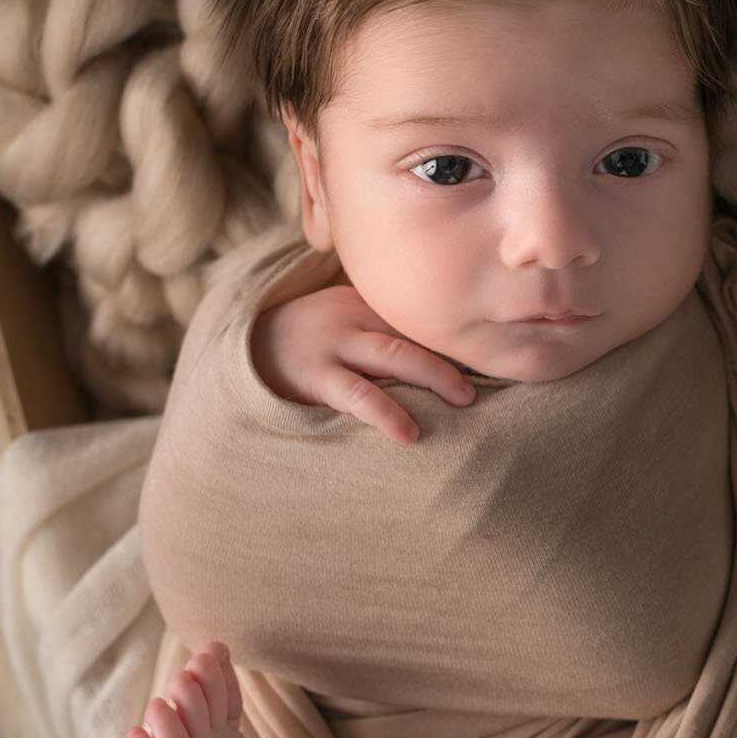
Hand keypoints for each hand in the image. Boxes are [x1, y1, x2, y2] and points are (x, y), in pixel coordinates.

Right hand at [250, 283, 474, 443]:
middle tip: (489, 376)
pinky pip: (356, 395)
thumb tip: (440, 354)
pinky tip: (408, 433)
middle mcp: (353, 318)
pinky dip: (385, 413)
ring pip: (392, 356)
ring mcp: (333, 346)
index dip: (457, 334)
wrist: (240, 349)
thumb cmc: (303, 342)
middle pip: (414, 330)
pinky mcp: (314, 377)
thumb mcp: (341, 320)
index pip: (418, 316)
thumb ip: (383, 329)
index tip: (495, 350)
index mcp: (364, 304)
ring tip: (465, 400)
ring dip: (433, 375)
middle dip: (455, 352)